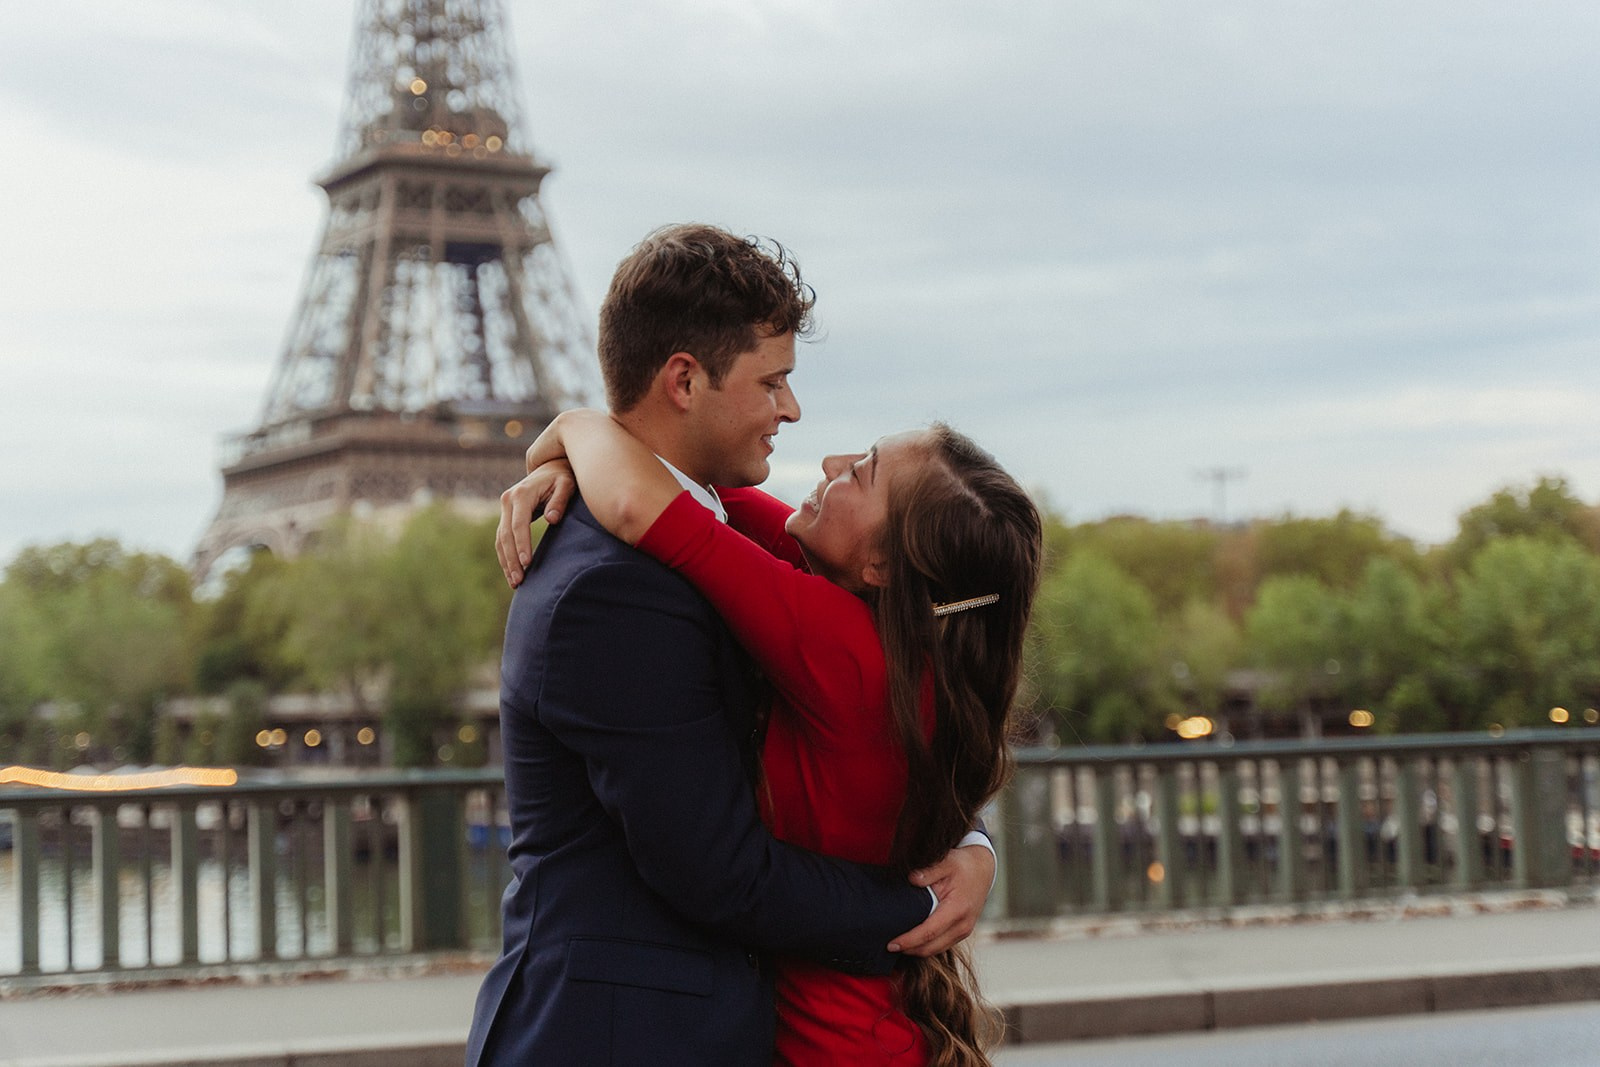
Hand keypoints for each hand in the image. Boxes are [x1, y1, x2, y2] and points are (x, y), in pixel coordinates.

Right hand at [495, 460, 576, 586]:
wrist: (551, 467)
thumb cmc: (563, 477)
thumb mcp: (567, 485)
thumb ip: (560, 500)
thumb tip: (552, 519)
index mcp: (521, 493)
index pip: (519, 524)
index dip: (522, 544)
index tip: (527, 563)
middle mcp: (508, 499)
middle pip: (505, 535)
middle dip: (511, 559)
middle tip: (519, 580)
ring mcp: (505, 507)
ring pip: (500, 539)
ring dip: (506, 562)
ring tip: (515, 583)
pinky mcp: (506, 515)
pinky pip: (503, 538)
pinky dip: (506, 555)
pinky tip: (512, 572)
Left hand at [887, 842, 994, 956]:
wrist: (982, 869)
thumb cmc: (963, 865)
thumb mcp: (946, 861)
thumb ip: (929, 871)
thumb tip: (911, 879)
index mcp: (957, 909)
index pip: (929, 932)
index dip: (909, 941)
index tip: (891, 944)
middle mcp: (963, 925)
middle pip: (931, 947)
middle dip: (909, 950)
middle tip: (888, 946)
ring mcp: (964, 931)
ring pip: (936, 949)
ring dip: (917, 951)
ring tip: (898, 946)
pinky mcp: (962, 932)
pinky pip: (941, 945)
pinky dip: (926, 946)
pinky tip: (912, 941)